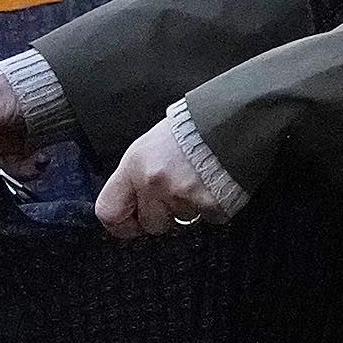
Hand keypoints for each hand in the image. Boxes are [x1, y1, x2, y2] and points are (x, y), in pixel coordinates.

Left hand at [96, 116, 230, 237]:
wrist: (233, 118)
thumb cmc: (191, 128)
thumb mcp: (150, 146)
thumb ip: (136, 176)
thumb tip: (130, 202)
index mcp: (134, 166)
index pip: (109, 211)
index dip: (121, 223)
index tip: (134, 221)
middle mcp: (154, 183)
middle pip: (150, 224)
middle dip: (164, 215)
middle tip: (177, 193)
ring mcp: (182, 195)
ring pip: (181, 222)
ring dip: (190, 208)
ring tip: (200, 180)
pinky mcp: (210, 204)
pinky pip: (207, 218)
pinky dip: (212, 206)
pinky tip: (215, 185)